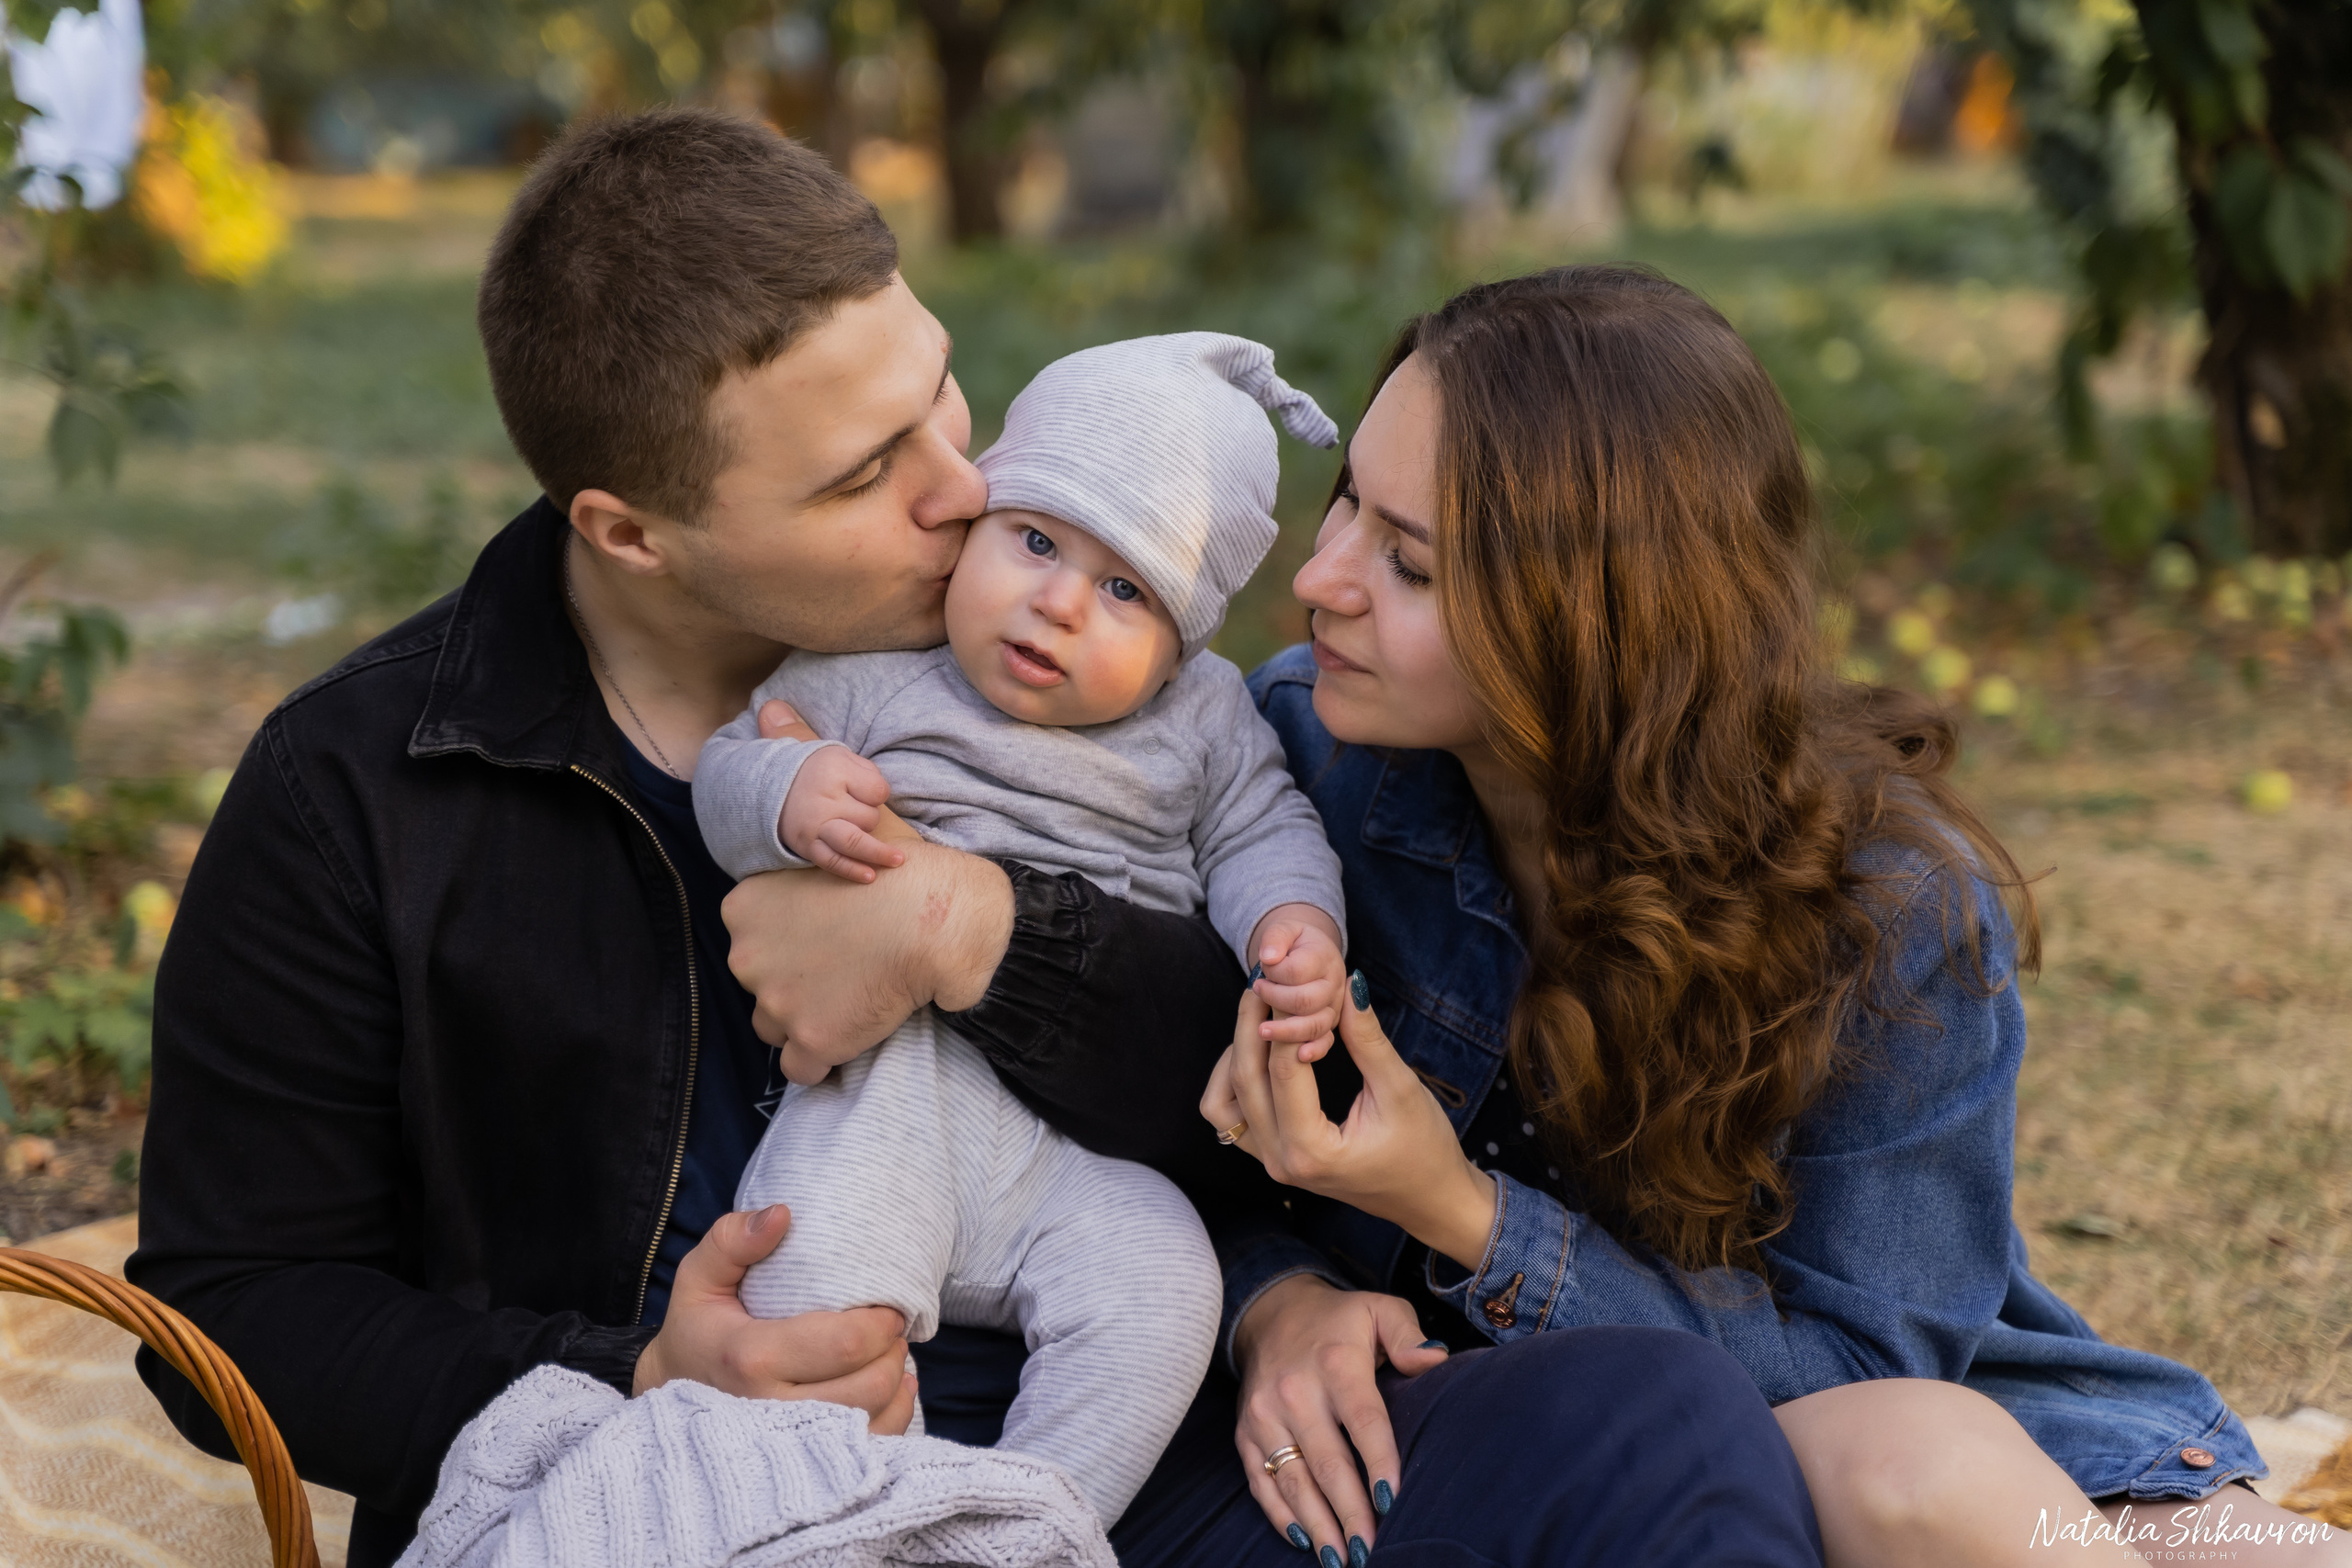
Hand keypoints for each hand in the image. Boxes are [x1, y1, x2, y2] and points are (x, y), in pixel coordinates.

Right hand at [633, 1203, 918, 1433]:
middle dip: (892, 1349)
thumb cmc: (697, 1330)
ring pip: (877, 1419)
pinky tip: (889, 1388)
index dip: (881, 1321)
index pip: (845, 1343)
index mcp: (749, 1360)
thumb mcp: (699, 1277)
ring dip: (896, 1380)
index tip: (889, 1305)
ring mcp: (791, 1447)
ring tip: (885, 1353)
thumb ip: (733, 1239)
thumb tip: (783, 1214)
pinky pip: (874, 1445)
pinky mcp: (809, 1466)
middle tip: (889, 1327)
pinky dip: (893, 1414)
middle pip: (870, 1385)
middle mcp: (772, 1412)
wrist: (673, 1399)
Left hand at [722, 702, 1014, 1065]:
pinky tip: (852, 1033)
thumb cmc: (904, 867)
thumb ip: (800, 760)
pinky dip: (821, 1058)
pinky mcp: (812, 1043)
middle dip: (797, 975)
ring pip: (776, 1023)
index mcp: (746, 904)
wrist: (948, 921)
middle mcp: (747, 957)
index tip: (832, 926)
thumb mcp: (849, 809)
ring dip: (806, 1016)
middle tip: (849, 960)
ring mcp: (777, 1004)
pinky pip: (800, 1067)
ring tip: (853, 995)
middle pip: (762, 978)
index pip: (753, 930)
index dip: (794, 930)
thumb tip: (768, 709)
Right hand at [777, 731, 902, 884]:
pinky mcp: (807, 846)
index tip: (865, 791)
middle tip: (856, 810)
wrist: (772, 785)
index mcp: (834, 771)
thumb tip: (884, 795)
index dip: (877, 793)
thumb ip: (867, 771)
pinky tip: (870, 876)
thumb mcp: (841, 756)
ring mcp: (814, 825)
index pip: (878, 791)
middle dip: (871, 816)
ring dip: (878, 853)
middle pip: (869, 817)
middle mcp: (823, 799)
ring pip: (854, 842)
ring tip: (898, 860)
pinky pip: (832, 861)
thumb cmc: (818, 772)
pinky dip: (852, 870)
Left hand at [1202, 971, 1498, 1271]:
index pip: (1284, 1070)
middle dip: (1249, 1025)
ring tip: (1259, 1016)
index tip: (1289, 980)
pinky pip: (1231, 1116)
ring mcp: (1271, 1163)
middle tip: (1261, 982)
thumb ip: (1368, 1039)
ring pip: (1223, 1101)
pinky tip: (1259, 1051)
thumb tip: (1348, 985)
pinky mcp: (1272, 1157)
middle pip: (1244, 1081)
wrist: (1429, 1199)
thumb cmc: (1424, 1149)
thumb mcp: (1400, 1089)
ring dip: (1233, 1055)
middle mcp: (1281, 1161)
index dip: (1286, 1018)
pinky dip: (1234, 1081)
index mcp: (1311, 1150)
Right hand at [1232, 1274, 1447, 1558]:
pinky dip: (1281, 1515)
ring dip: (1318, 1524)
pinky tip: (1305, 1540)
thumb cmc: (1339, 1320)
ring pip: (1292, 1480)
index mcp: (1335, 1363)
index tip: (1394, 1502)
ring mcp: (1264, 1414)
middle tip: (1372, 1551)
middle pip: (1327, 1462)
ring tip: (1342, 1559)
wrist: (1271, 1312)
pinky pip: (1260, 1481)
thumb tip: (1434, 1359)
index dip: (1380, 1463)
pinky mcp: (1244, 1431)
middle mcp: (1294, 1390)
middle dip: (1351, 1513)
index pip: (1363, 1421)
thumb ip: (1408, 1334)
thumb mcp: (1379, 1309)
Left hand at [1244, 905, 1346, 1061]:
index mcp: (1324, 957)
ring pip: (1315, 1025)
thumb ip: (1276, 937)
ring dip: (1286, 1030)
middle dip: (1276, 999)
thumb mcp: (1285, 929)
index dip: (1274, 972)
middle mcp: (1333, 985)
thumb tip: (1268, 957)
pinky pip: (1327, 1042)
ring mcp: (1333, 1008)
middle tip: (1258, 991)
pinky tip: (1300, 1055)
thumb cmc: (1294, 944)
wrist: (1312, 953)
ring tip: (1262, 1030)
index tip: (1259, 974)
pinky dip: (1316, 1050)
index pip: (1296, 971)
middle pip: (1306, 1001)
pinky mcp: (1329, 1026)